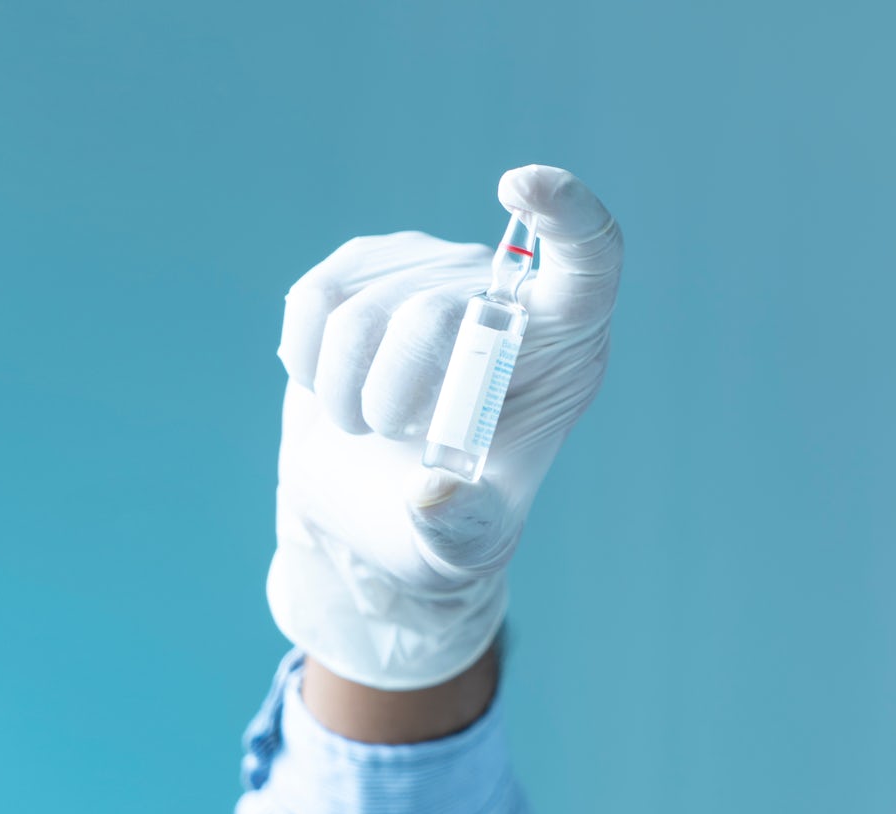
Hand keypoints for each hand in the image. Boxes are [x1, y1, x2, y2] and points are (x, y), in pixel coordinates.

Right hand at [266, 164, 622, 689]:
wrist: (377, 507)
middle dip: (399, 388)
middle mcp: (508, 293)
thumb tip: (433, 492)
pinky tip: (329, 385)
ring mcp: (434, 269)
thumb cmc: (447, 522)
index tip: (522, 186)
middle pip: (444, 308)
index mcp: (566, 343)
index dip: (566, 214)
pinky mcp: (366, 268)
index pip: (589, 256)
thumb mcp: (465, 545)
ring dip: (346, 391)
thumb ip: (458, 528)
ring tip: (366, 425)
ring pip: (368, 309)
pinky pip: (317, 297)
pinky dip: (307, 358)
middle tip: (389, 435)